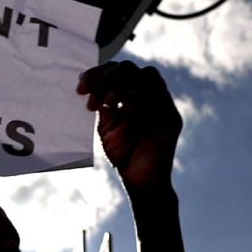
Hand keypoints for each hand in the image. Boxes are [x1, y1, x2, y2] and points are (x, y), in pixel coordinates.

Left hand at [78, 61, 181, 190]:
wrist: (140, 183)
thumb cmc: (124, 155)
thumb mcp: (107, 126)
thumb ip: (104, 105)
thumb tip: (91, 83)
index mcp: (133, 95)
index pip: (117, 71)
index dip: (98, 73)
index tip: (80, 87)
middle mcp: (149, 96)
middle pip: (131, 68)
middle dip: (106, 75)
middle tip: (88, 91)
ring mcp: (163, 106)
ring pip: (147, 76)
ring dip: (121, 84)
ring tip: (105, 104)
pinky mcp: (171, 120)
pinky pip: (159, 98)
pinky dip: (139, 99)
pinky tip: (123, 110)